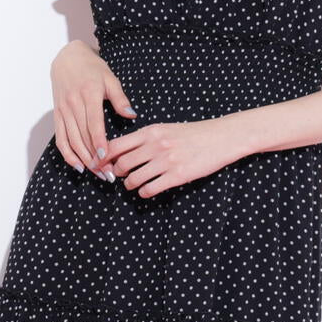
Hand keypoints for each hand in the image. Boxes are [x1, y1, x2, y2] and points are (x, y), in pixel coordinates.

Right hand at [50, 40, 136, 178]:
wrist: (67, 58)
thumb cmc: (92, 68)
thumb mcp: (110, 79)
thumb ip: (120, 99)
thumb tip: (132, 115)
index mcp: (88, 94)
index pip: (93, 123)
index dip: (99, 142)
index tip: (107, 158)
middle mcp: (73, 104)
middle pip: (83, 137)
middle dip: (95, 158)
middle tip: (108, 174)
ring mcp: (63, 111)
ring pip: (71, 141)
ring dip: (84, 160)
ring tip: (97, 174)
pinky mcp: (57, 115)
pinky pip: (60, 138)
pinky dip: (68, 154)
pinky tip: (78, 166)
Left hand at [102, 118, 246, 197]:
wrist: (220, 138)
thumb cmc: (192, 134)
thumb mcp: (165, 129)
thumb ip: (144, 139)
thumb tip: (121, 151)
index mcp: (150, 132)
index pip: (116, 145)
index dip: (104, 157)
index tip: (101, 164)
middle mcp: (155, 146)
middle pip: (122, 164)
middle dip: (116, 173)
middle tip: (118, 176)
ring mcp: (166, 161)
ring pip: (133, 179)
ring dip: (129, 185)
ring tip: (132, 184)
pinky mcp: (177, 176)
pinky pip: (150, 189)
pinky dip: (144, 192)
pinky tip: (146, 191)